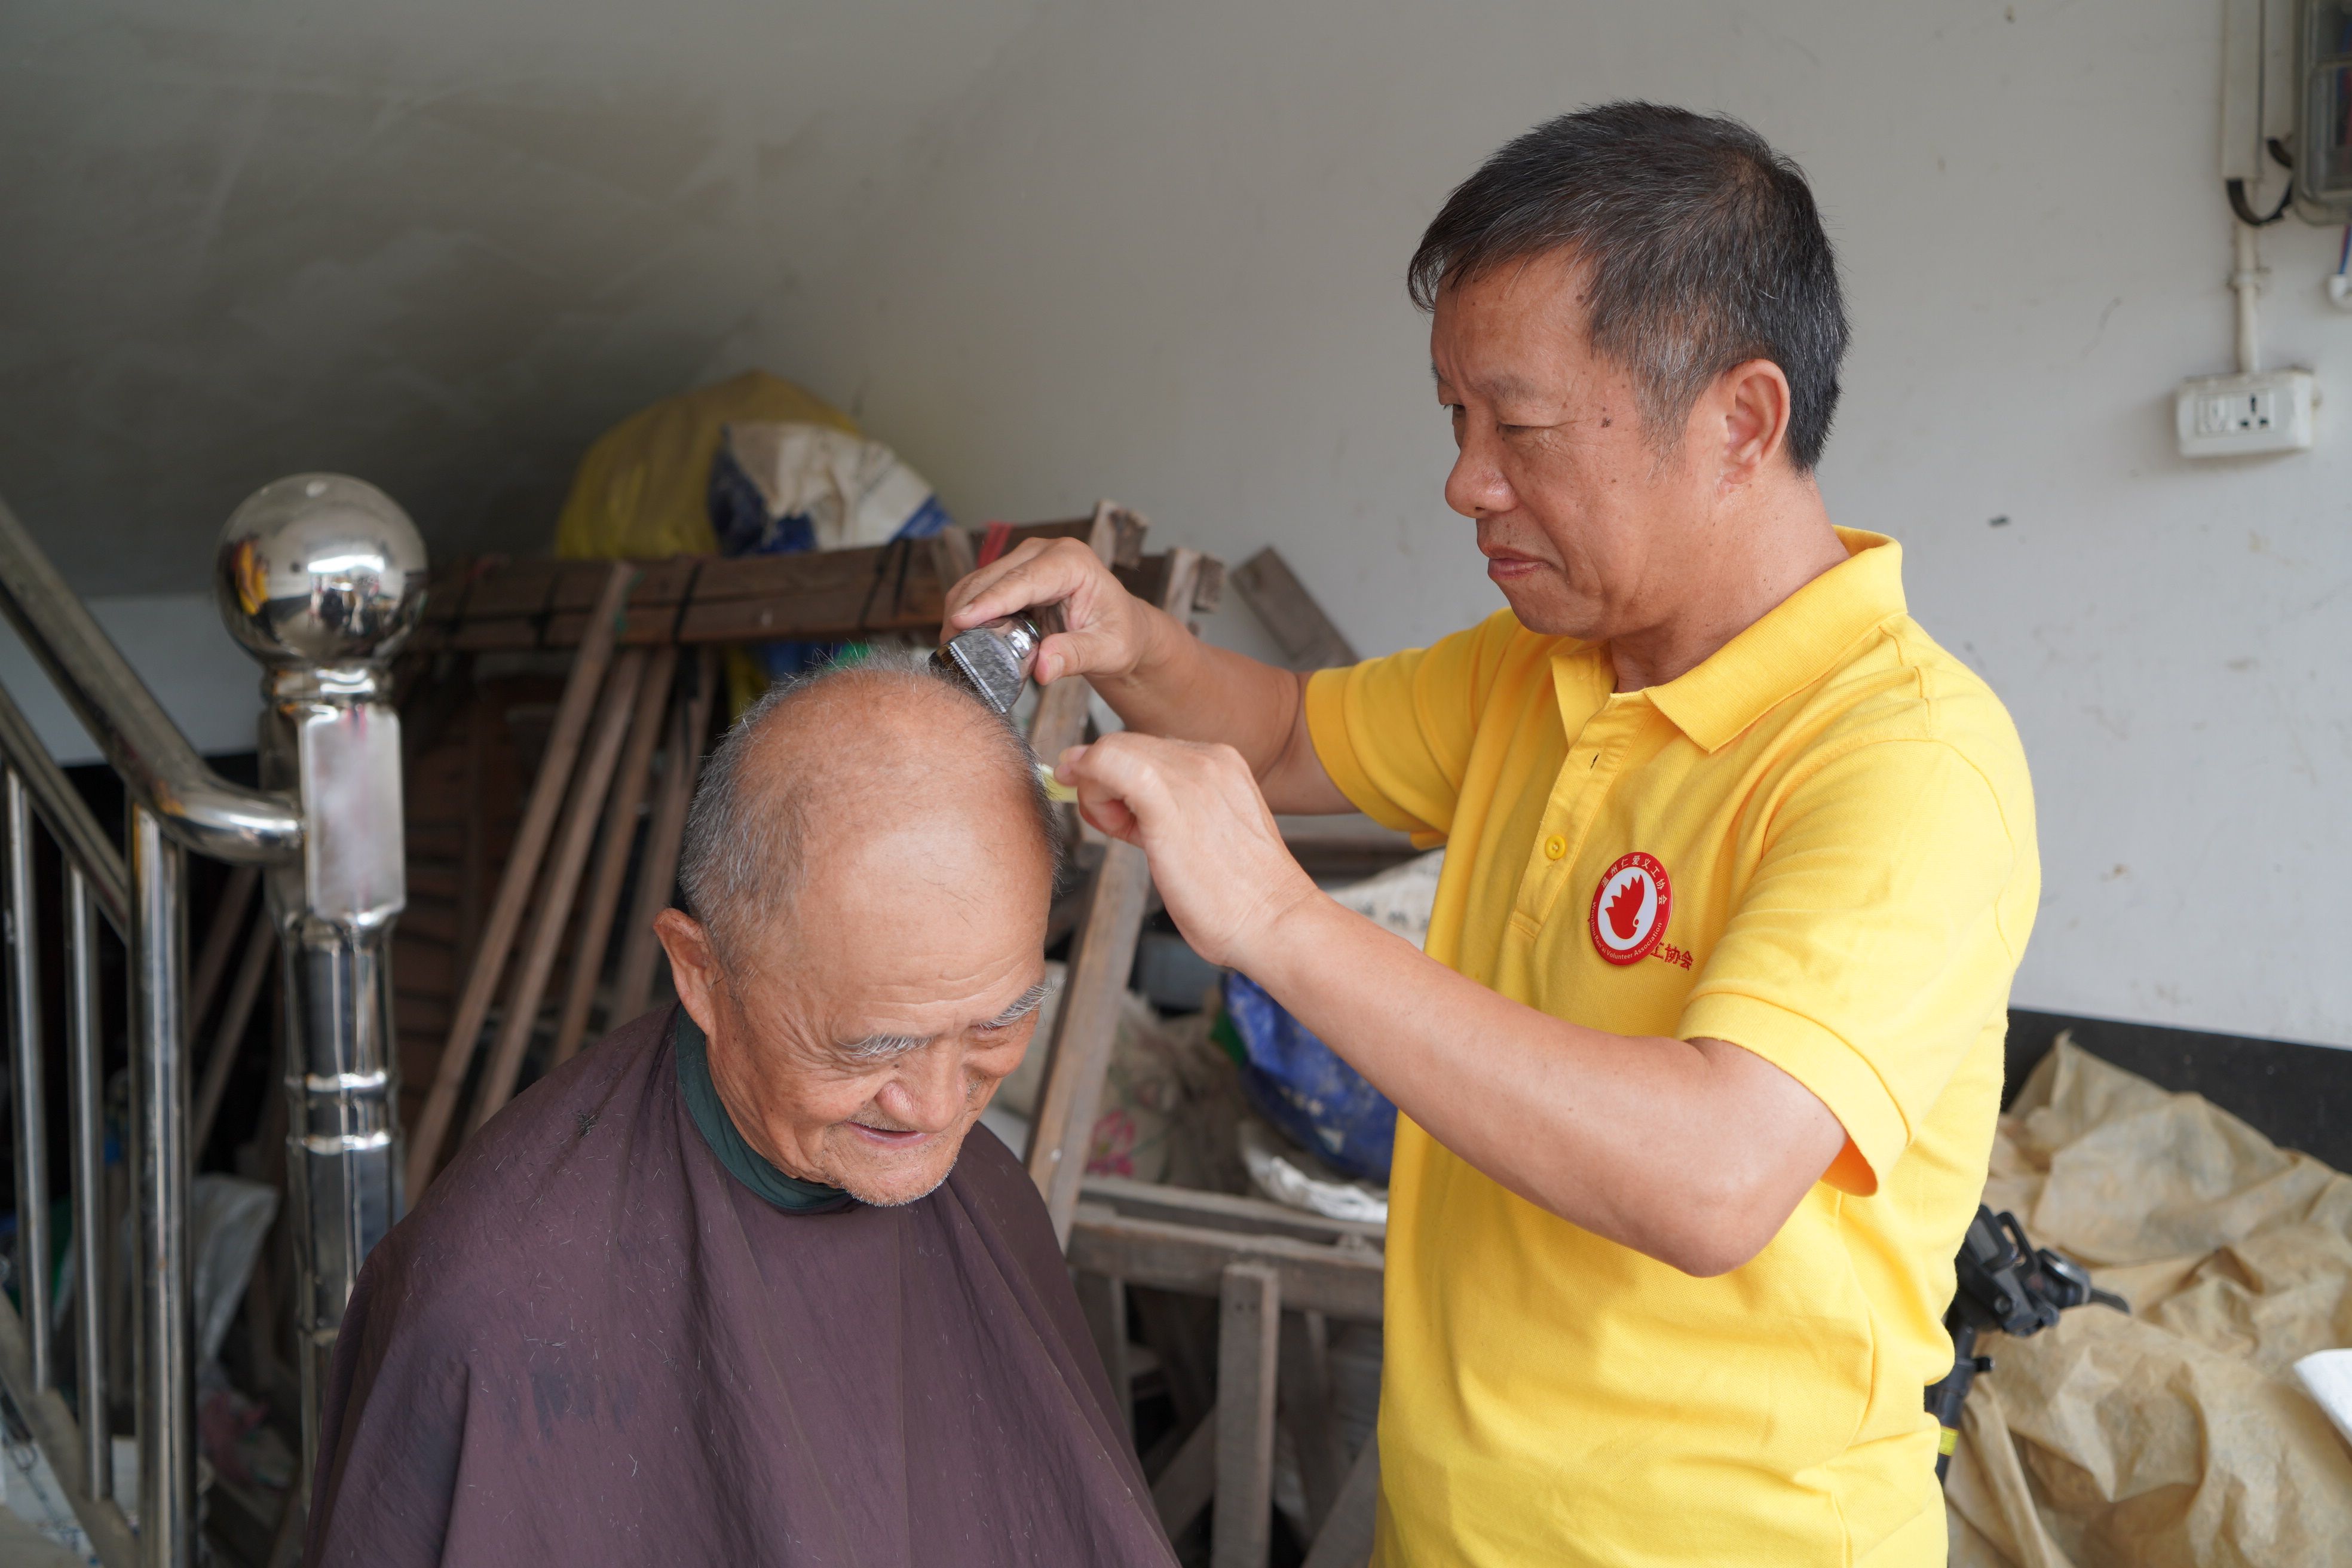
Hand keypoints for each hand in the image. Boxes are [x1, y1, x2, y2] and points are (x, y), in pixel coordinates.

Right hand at [942, 538, 1155, 686]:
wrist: (1122, 629)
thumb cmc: (1119, 635)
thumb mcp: (1107, 651)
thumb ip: (1075, 656)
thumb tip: (1044, 668)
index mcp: (1073, 562)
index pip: (1023, 580)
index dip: (990, 601)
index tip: (962, 621)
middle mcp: (1047, 552)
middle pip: (993, 577)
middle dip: (967, 609)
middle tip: (950, 647)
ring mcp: (1027, 560)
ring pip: (979, 581)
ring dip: (963, 611)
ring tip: (954, 647)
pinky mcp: (1014, 575)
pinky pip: (982, 590)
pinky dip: (970, 612)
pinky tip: (965, 637)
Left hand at [1057, 734, 1324, 969]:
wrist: (1274, 921)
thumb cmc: (1239, 897)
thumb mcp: (1202, 837)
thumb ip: (1162, 811)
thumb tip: (1110, 799)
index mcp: (1220, 764)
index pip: (1146, 748)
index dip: (1117, 777)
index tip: (1111, 810)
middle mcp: (1207, 759)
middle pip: (1124, 744)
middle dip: (1102, 782)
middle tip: (1112, 826)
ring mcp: (1190, 775)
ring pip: (1111, 750)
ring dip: (1097, 791)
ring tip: (1121, 832)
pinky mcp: (1167, 799)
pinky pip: (1109, 764)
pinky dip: (1090, 784)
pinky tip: (1103, 817)